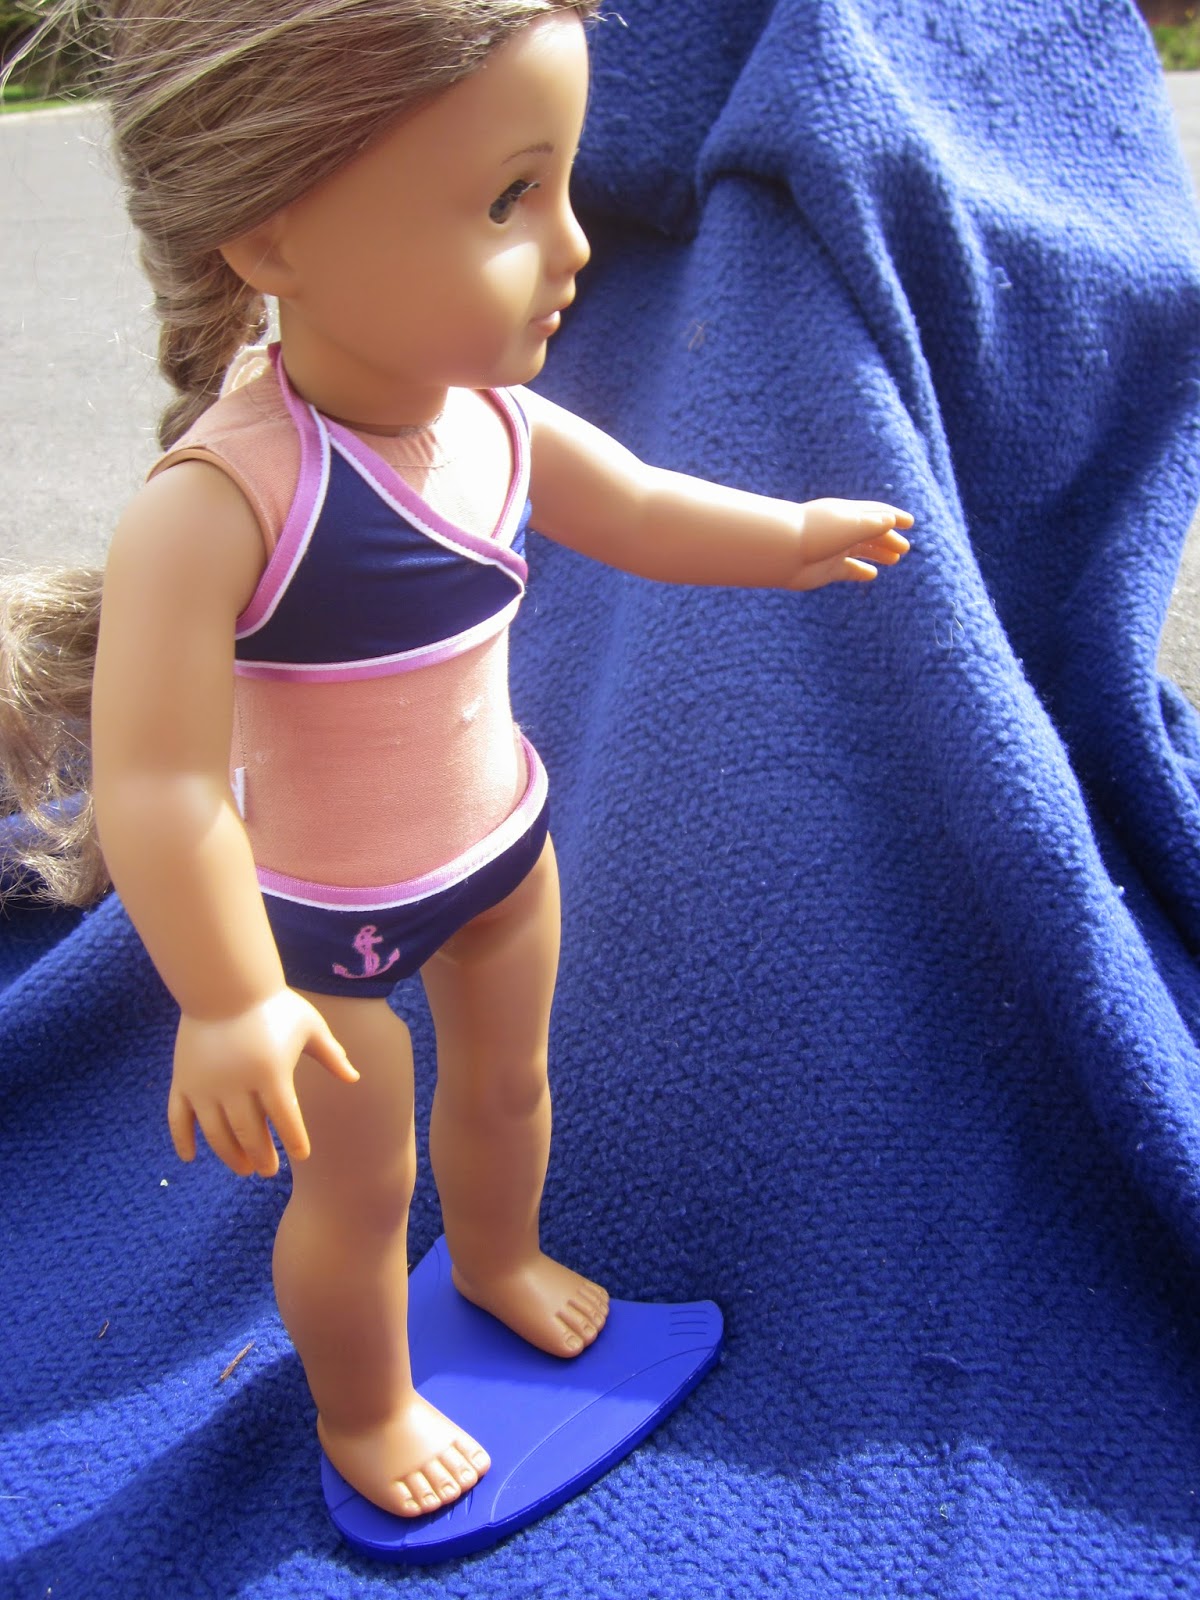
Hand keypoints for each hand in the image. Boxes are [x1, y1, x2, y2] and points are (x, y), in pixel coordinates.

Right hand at [167, 989, 359, 1177]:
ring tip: (243, 1168)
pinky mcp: (182, 1080)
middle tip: (269, 1170)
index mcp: (271, 1072)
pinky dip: (182, 1140)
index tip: (302, 1155)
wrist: (223, 982)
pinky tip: (189, 1158)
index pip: (286, 1119)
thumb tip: (354, 1078)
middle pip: (250, 1133)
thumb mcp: (308, 1025)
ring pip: (216, 1133)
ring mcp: (205, 1085)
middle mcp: (236, 1083)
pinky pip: (178, 1118)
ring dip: (229, 1155)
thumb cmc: (272, 1004)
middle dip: (261, 1156)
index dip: (295, 1140)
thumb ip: (330, 1054)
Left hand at [791, 499, 911, 589]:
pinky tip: (871, 575)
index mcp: (848, 514)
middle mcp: (841, 530)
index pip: (876, 513)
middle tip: (904, 548)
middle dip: (888, 539)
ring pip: (861, 551)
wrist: (784, 552)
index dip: (894, 517)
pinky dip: (860, 572)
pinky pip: (848, 570)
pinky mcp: (826, 570)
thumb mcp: (852, 526)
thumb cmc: (818, 534)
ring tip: (894, 560)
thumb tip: (891, 520)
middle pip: (870, 533)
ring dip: (878, 554)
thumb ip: (873, 524)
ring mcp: (834, 550)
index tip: (911, 522)